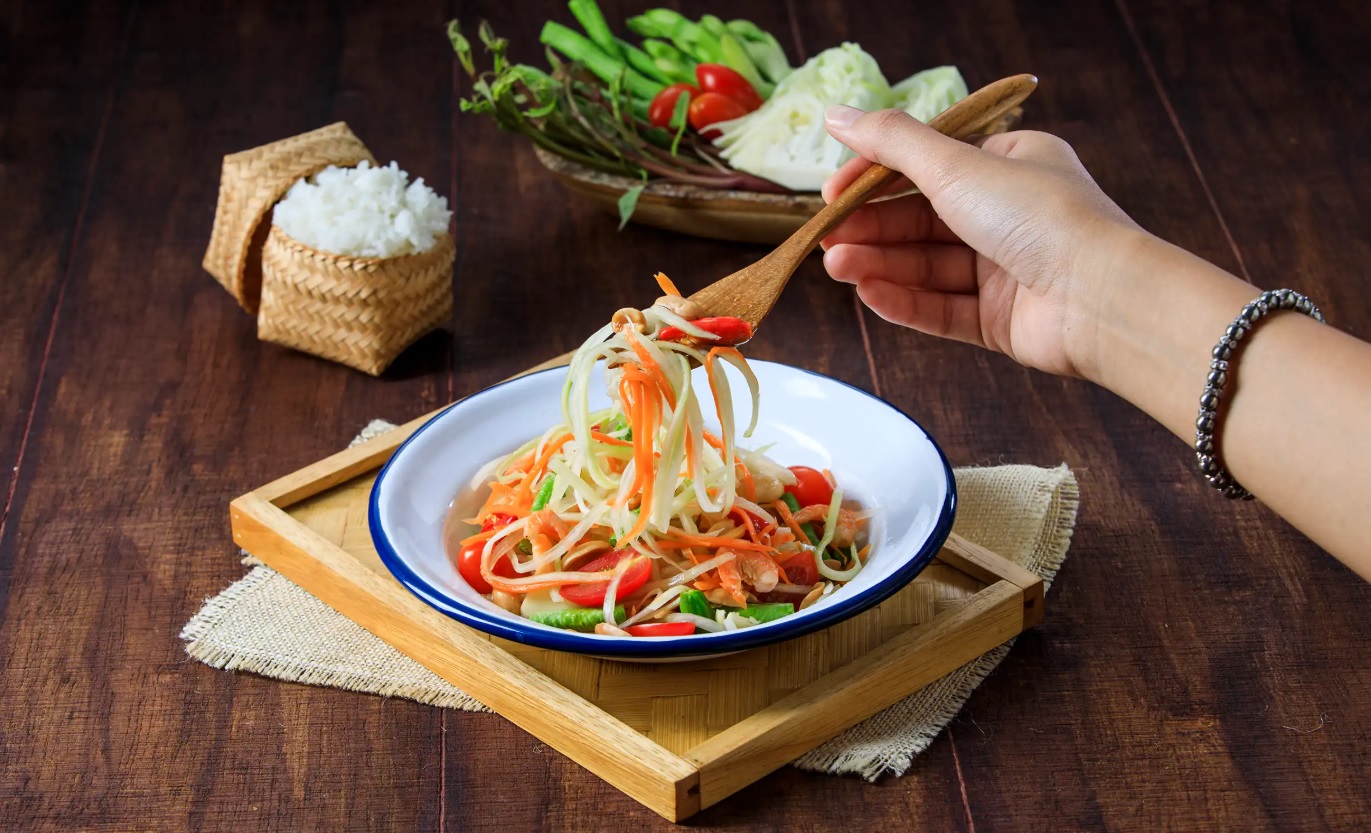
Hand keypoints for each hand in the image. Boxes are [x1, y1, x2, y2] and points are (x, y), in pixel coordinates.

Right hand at [820, 105, 1142, 378]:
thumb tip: (837, 115)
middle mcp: (1008, 215)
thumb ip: (891, 143)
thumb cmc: (1043, 218)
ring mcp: (1005, 270)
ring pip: (926, 267)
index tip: (831, 191)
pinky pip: (942, 308)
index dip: (874, 178)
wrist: (1101, 298)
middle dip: (871, 229)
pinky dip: (905, 302)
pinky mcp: (1000, 319)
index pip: (926, 167)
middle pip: (920, 220)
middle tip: (825, 236)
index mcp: (1010, 165)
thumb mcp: (956, 166)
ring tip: (838, 267)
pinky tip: (871, 295)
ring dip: (879, 265)